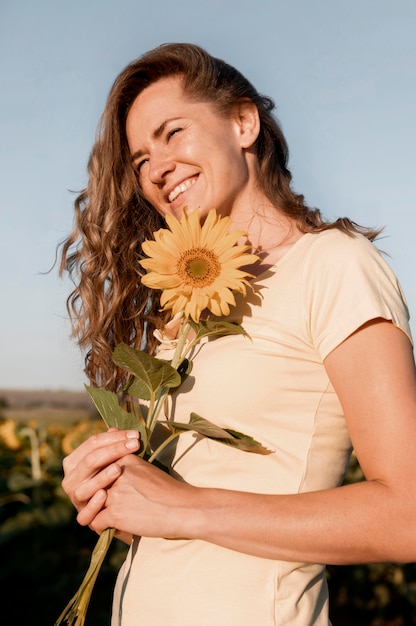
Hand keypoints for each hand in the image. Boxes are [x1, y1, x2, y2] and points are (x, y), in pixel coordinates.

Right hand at [61, 428, 139, 519]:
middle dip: (114, 451)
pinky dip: (93, 504)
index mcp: (75, 461)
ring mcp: (75, 499)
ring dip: (101, 477)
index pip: (93, 443)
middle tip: (135, 445)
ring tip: (118, 469)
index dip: (114, 437)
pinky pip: (84, 514)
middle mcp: (71, 479)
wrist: (121, 509)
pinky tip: (104, 495)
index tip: (135, 435)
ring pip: (84, 487)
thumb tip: (115, 428)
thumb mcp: (114, 460)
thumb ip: (113, 445)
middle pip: (90, 461)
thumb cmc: (116, 478)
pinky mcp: (83, 517)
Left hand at [78, 454, 197, 539]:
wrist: (182, 508)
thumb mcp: (145, 468)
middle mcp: (116, 472)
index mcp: (124, 458)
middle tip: (99, 505)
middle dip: (90, 496)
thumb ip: (125, 463)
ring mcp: (114, 492)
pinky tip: (110, 528)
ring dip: (93, 512)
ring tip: (101, 518)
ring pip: (89, 503)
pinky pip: (95, 521)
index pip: (98, 467)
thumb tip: (110, 454)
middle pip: (90, 484)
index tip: (104, 490)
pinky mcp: (115, 512)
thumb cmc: (168, 491)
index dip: (98, 481)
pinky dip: (101, 527)